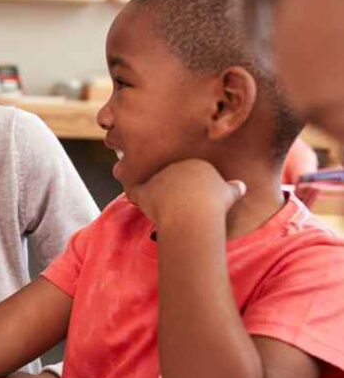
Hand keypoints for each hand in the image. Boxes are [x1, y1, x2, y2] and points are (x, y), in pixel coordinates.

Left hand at [126, 159, 245, 226]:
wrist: (194, 212)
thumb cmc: (214, 204)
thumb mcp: (229, 194)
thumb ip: (234, 189)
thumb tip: (241, 186)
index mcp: (195, 164)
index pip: (189, 174)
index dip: (190, 186)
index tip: (193, 199)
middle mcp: (175, 166)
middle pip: (171, 178)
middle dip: (172, 189)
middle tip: (178, 206)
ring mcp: (159, 177)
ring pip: (154, 185)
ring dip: (155, 195)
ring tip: (163, 210)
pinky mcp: (146, 190)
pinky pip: (136, 191)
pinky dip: (135, 196)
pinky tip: (135, 202)